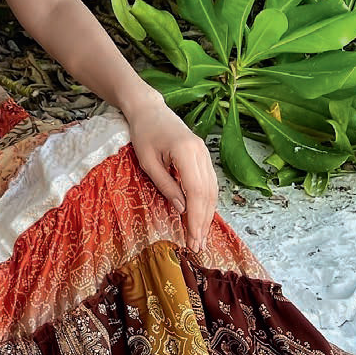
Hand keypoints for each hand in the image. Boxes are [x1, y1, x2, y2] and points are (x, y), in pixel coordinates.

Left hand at [123, 90, 217, 252]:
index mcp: (186, 152)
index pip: (196, 192)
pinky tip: (202, 216)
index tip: (193, 238)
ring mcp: (205, 153)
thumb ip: (165, 185)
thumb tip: (181, 209)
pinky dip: (206, 201)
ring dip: (207, 214)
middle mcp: (201, 153)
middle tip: (197, 245)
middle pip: (208, 194)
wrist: (149, 108)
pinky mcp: (203, 155)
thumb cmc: (143, 133)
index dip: (196, 218)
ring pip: (212, 189)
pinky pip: (209, 182)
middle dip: (203, 222)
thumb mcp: (147, 161)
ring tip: (200, 237)